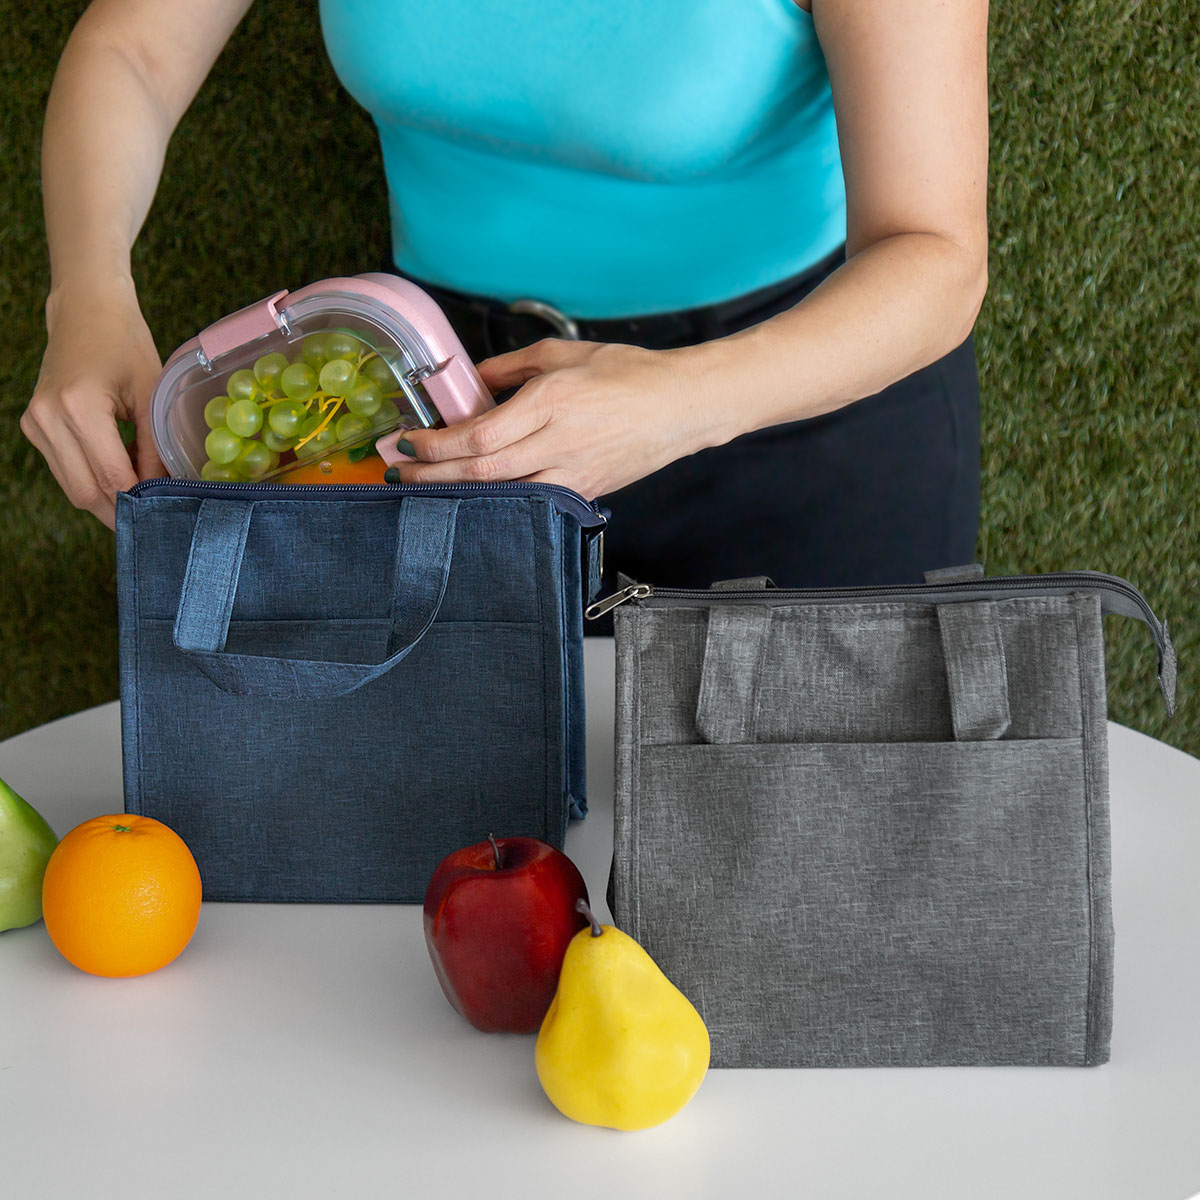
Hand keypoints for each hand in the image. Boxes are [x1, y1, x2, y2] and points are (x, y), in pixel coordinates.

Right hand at [21, 277, 164, 528]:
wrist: (86, 311)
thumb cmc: (126, 346)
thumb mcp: (151, 395)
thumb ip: (157, 448)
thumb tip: (167, 493)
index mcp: (78, 408)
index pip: (111, 477)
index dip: (139, 502)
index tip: (167, 514)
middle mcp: (48, 419)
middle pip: (86, 492)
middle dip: (121, 510)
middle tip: (156, 517)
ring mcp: (35, 424)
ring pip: (73, 488)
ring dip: (107, 497)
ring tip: (141, 489)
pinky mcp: (33, 427)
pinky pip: (65, 471)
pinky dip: (93, 479)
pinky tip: (120, 468)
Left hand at [388, 338, 726, 499]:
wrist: (681, 406)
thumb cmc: (630, 375)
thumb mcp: (563, 354)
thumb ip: (511, 366)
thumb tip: (472, 379)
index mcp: (551, 402)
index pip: (478, 436)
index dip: (436, 444)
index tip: (410, 438)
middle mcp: (559, 442)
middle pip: (481, 472)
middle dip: (432, 473)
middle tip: (399, 468)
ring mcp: (574, 473)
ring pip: (502, 493)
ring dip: (456, 492)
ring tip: (423, 485)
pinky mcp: (585, 490)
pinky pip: (530, 500)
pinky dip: (495, 500)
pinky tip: (471, 496)